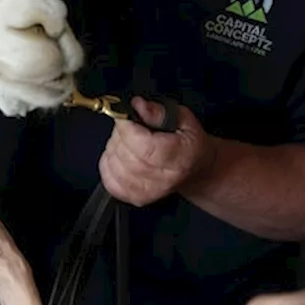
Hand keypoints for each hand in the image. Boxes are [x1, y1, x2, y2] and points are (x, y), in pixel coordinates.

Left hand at [99, 97, 214, 206]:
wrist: (195, 170)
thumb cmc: (189, 144)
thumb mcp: (183, 119)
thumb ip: (159, 111)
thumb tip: (138, 106)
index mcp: (179, 157)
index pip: (142, 145)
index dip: (126, 128)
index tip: (125, 117)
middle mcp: (163, 179)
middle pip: (125, 155)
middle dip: (121, 135)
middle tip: (130, 127)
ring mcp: (148, 192)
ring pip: (114, 166)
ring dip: (114, 148)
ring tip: (128, 141)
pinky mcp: (135, 198)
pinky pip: (108, 179)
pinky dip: (109, 163)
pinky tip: (121, 156)